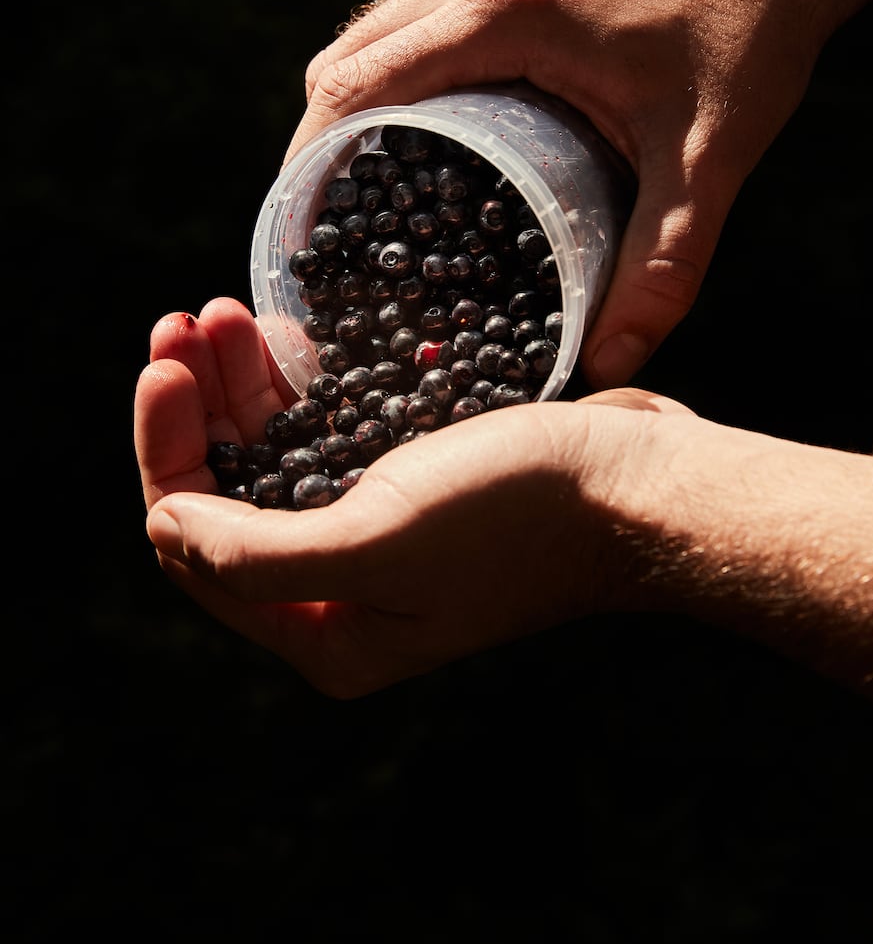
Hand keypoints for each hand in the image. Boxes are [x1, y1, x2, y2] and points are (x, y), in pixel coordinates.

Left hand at [135, 296, 691, 696]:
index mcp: (326, 632)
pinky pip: (325, 431)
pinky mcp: (412, 482)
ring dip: (241, 384)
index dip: (168, 452)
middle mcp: (343, 593)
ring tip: (222, 311)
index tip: (164, 365)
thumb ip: (255, 555)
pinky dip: (295, 386)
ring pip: (274, 454)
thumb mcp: (377, 541)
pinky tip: (279, 336)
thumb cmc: (517, 513)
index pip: (198, 545)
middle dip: (196, 407)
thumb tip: (164, 527)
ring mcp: (380, 534)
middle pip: (228, 492)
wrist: (637, 484)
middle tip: (183, 322)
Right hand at [290, 0, 822, 387]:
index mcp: (501, 13)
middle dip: (318, 147)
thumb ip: (664, 263)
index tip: (305, 235)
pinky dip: (391, 80)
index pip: (355, 85)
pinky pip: (411, 24)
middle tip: (331, 235)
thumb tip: (611, 357)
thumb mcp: (707, 158)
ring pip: (371, 37)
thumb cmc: (745, 27)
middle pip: (344, 61)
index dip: (309, 163)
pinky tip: (419, 138)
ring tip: (360, 196)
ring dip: (351, 110)